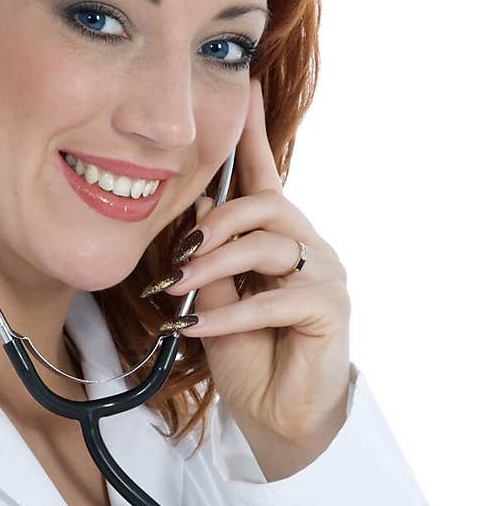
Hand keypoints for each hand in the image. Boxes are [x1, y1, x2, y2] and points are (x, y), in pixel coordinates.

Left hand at [157, 78, 350, 454]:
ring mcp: (324, 275)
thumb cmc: (247, 358)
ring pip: (266, 246)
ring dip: (212, 266)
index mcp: (278, 239)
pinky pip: (272, 299)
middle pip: (264, 206)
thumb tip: (194, 208)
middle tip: (176, 254)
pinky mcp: (329, 308)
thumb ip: (207, 258)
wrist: (276, 418)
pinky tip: (194, 329)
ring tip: (175, 291)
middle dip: (214, 225)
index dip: (253, 136)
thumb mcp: (211, 302)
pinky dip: (227, 314)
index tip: (245, 87)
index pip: (264, 178)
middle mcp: (307, 247)